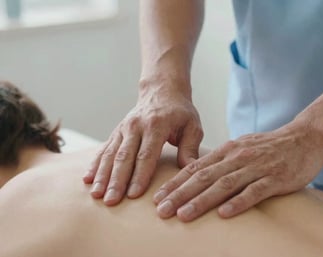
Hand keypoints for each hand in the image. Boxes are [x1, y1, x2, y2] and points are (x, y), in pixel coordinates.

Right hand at [83, 79, 202, 205]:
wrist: (162, 91)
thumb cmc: (180, 112)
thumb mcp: (192, 126)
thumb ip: (190, 147)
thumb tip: (189, 168)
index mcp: (156, 125)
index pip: (146, 154)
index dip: (139, 175)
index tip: (133, 194)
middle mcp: (136, 126)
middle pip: (124, 157)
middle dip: (116, 181)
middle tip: (111, 201)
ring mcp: (123, 128)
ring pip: (110, 154)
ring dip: (102, 175)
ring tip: (96, 195)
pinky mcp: (117, 132)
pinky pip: (103, 148)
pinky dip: (95, 164)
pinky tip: (87, 179)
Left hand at [153, 122, 322, 221]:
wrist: (305, 137)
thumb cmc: (270, 146)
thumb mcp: (241, 147)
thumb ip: (222, 160)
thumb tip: (199, 174)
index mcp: (227, 150)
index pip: (195, 168)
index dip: (175, 183)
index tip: (158, 197)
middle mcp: (238, 157)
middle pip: (204, 177)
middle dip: (180, 194)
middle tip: (161, 210)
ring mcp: (256, 167)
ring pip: (224, 184)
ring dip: (202, 201)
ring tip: (183, 215)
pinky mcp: (275, 178)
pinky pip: (254, 191)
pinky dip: (238, 202)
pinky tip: (223, 214)